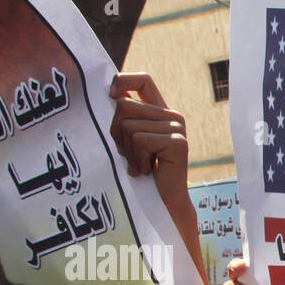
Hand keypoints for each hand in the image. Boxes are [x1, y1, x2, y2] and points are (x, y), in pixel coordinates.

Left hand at [109, 73, 189, 209]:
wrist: (162, 204)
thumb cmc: (140, 174)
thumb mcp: (129, 140)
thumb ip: (123, 118)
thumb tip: (107, 96)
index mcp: (160, 111)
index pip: (142, 79)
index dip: (122, 81)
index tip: (110, 98)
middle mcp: (172, 116)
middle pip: (124, 106)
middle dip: (117, 133)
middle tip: (128, 155)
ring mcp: (177, 128)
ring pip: (128, 125)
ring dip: (128, 151)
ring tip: (139, 165)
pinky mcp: (177, 143)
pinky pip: (140, 140)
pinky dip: (137, 160)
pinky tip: (147, 171)